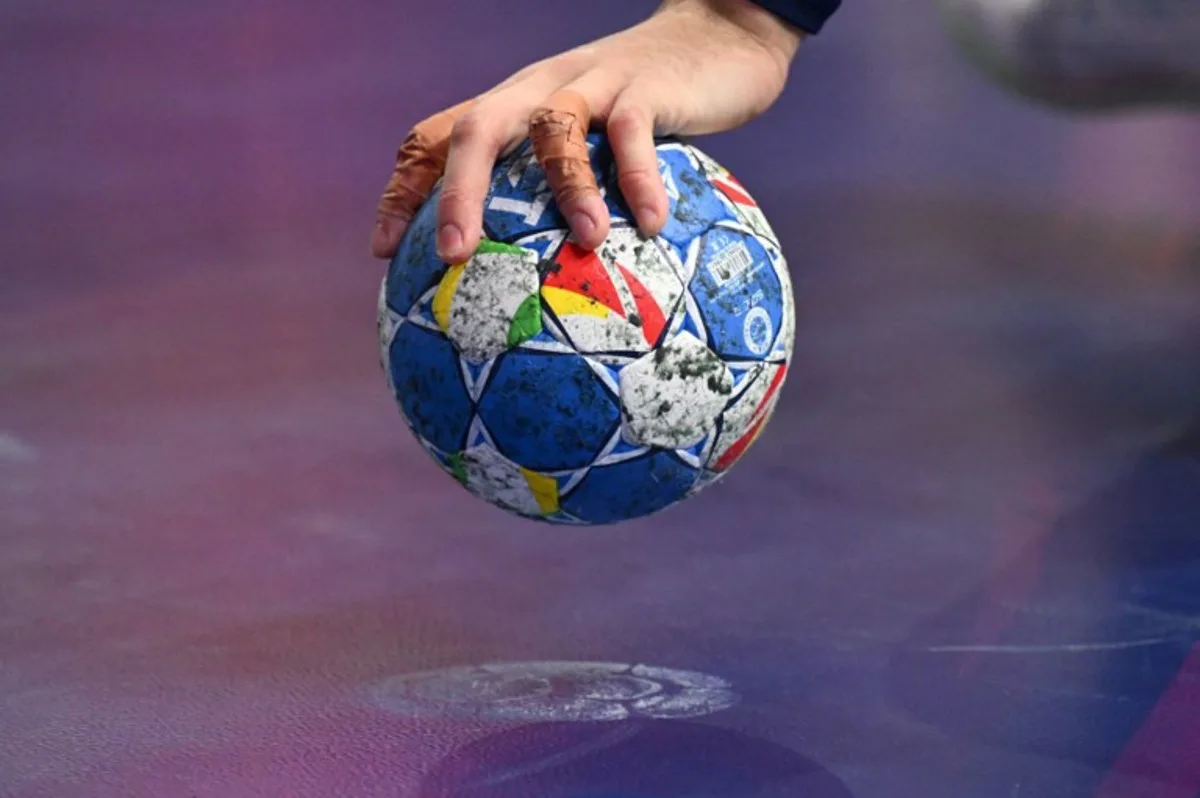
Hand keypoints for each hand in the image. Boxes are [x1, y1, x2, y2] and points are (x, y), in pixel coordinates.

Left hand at [370, 0, 803, 261]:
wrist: (718, 38)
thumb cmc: (651, 109)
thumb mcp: (593, 143)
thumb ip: (563, 193)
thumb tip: (539, 286)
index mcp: (515, 104)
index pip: (440, 135)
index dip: (405, 189)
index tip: (385, 251)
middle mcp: (540, 88)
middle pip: (478, 129)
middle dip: (457, 192)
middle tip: (452, 257)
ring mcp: (592, 83)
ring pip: (556, 127)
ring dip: (566, 189)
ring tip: (584, 244)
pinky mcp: (646, 86)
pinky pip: (633, 132)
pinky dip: (640, 179)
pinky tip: (651, 226)